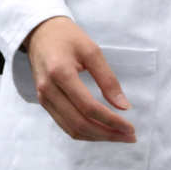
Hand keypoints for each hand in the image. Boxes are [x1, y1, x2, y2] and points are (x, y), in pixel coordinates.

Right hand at [23, 17, 134, 142]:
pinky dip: (85, 132)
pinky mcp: (44, 101)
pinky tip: (100, 130)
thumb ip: (108, 79)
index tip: (131, 127)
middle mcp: (48, 89)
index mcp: (60, 73)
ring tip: (118, 135)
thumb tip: (123, 106)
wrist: (40, 32)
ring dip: (97, 137)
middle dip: (107, 133)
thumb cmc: (67, 37)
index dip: (111, 121)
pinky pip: (65, 124)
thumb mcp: (92, 50)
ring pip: (71, 128)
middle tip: (129, 136)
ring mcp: (43, 97)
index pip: (88, 107)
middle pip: (79, 123)